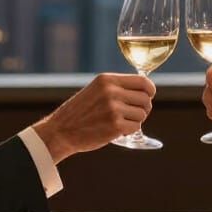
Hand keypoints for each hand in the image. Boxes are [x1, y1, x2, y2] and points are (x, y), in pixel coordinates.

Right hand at [33, 73, 155, 163]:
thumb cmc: (81, 112)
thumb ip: (117, 87)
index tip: (149, 96)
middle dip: (143, 108)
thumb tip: (145, 90)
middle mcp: (111, 91)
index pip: (143, 81)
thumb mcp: (96, 90)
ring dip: (134, 120)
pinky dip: (129, 130)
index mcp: (107, 80)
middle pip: (146, 99)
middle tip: (131, 114)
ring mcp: (113, 108)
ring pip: (142, 114)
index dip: (150, 90)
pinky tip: (116, 130)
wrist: (61, 131)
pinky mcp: (115, 125)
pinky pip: (136, 127)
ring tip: (119, 122)